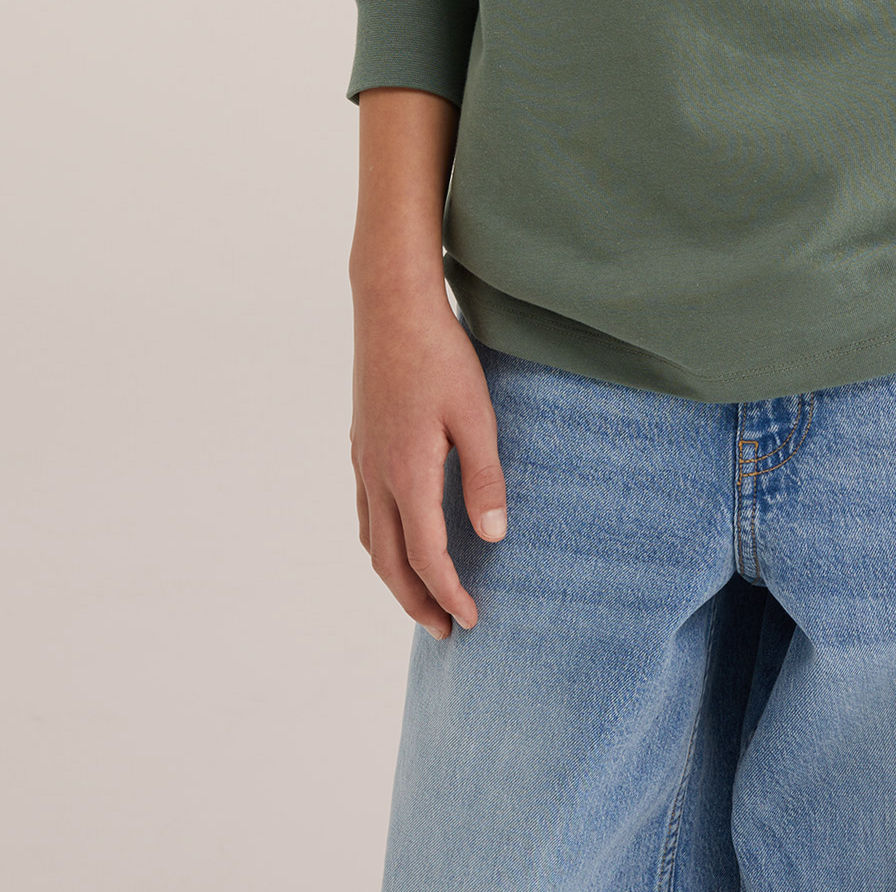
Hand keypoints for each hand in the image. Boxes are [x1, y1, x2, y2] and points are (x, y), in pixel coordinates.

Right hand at [350, 278, 506, 638]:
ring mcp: (363, 459)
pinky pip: (364, 511)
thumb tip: (493, 537)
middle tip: (445, 630)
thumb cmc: (440, 356)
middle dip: (416, 602)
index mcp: (407, 474)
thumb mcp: (477, 415)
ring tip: (422, 594)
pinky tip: (398, 536)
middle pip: (388, 562)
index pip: (426, 556)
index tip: (470, 621)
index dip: (448, 594)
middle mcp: (376, 475)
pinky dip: (380, 541)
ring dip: (395, 577)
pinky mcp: (360, 442)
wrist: (390, 307)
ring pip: (370, 539)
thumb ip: (484, 477)